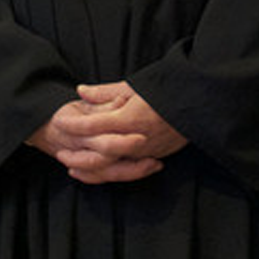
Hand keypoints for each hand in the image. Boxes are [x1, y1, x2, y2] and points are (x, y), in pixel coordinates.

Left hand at [27, 82, 184, 184]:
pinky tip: (96, 171)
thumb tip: (80, 91)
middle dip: (78, 155)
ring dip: (90, 169)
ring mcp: (147, 151)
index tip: (59, 121)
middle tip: (60, 152)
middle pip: (101, 154)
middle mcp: (137, 139)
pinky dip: (108, 172)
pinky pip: (127, 170)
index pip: (94, 125)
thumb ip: (105, 92)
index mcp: (130, 118)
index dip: (74, 125)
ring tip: (72, 166)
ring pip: (113, 168)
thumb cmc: (165, 89)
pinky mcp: (155, 156)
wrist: (199, 101)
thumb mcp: (134, 86)